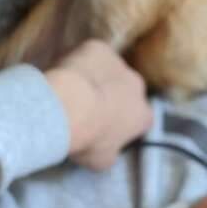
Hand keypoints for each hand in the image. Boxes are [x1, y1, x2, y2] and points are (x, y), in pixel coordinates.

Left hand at [45, 40, 153, 171]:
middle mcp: (138, 86)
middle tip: (84, 107)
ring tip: (70, 90)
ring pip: (107, 70)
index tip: (102, 128)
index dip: (121, 124)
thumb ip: (110, 153)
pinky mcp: (98, 47)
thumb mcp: (101, 160)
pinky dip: (79, 61)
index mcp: (143, 115)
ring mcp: (119, 63)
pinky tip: (63, 71)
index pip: (138, 120)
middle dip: (110, 96)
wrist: (66, 106)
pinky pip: (89, 54)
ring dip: (94, 77)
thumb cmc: (86, 138)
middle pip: (125, 90)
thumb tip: (107, 151)